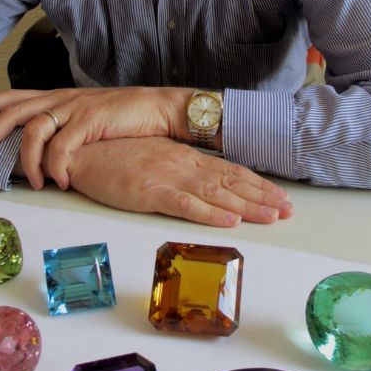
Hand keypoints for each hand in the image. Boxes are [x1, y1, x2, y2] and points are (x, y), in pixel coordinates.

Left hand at [0, 86, 188, 189]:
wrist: (161, 108)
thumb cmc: (127, 117)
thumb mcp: (89, 117)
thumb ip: (66, 127)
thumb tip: (48, 150)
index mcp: (59, 97)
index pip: (13, 96)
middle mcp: (62, 99)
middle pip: (12, 112)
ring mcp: (75, 108)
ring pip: (33, 131)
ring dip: (28, 161)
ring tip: (34, 182)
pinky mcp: (91, 120)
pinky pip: (62, 146)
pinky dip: (57, 166)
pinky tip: (62, 180)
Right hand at [64, 137, 293, 227]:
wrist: (81, 150)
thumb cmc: (115, 156)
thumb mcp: (155, 159)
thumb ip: (180, 170)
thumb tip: (204, 182)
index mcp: (186, 159)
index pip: (231, 171)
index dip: (258, 185)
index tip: (280, 197)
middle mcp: (184, 166)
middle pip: (232, 182)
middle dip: (263, 197)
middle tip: (290, 210)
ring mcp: (169, 178)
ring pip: (217, 193)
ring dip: (247, 206)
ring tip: (272, 216)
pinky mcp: (150, 192)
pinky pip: (185, 204)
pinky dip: (209, 212)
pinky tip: (229, 219)